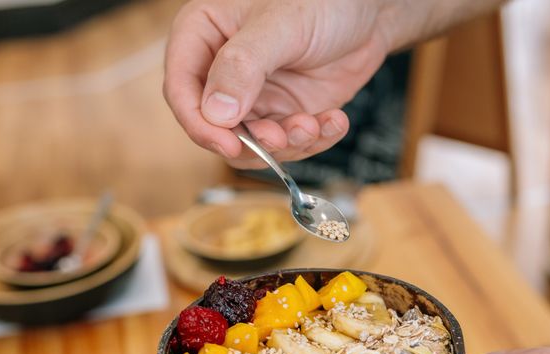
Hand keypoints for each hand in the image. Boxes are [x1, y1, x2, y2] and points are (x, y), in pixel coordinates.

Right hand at [163, 0, 393, 167]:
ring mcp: (255, 95)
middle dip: (253, 141)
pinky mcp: (286, 111)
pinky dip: (312, 140)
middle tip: (283, 135)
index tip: (228, 143)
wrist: (368, 8)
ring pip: (253, 144)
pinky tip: (333, 121)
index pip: (181, 90)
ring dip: (287, 143)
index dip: (200, 124)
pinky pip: (288, 143)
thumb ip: (243, 66)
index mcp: (202, 36)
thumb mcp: (280, 25)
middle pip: (216, 128)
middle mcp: (223, 71)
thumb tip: (216, 113)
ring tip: (315, 125)